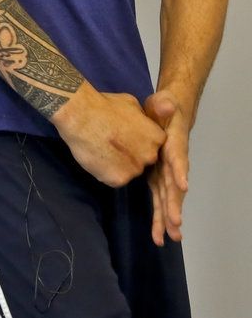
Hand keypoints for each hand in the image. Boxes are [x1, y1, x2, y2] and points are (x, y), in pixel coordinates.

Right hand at [51, 82, 165, 186]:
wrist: (81, 115)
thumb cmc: (104, 105)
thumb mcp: (132, 104)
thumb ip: (142, 119)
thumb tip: (142, 123)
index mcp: (157, 137)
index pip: (153, 144)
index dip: (139, 140)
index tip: (125, 135)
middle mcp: (150, 156)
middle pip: (143, 159)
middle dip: (132, 154)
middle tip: (114, 143)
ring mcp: (134, 170)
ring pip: (129, 171)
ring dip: (118, 164)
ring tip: (102, 149)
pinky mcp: (117, 180)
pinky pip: (113, 178)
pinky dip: (105, 171)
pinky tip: (96, 157)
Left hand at [144, 90, 189, 245]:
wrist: (167, 115)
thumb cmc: (163, 109)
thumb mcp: (161, 103)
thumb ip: (162, 105)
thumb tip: (167, 103)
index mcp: (174, 145)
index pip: (177, 157)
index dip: (179, 170)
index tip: (182, 184)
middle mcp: (174, 163)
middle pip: (174, 185)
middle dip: (175, 204)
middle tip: (176, 223)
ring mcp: (166, 173)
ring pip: (169, 198)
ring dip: (169, 217)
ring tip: (171, 236)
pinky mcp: (158, 179)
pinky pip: (159, 200)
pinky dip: (159, 217)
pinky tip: (160, 236)